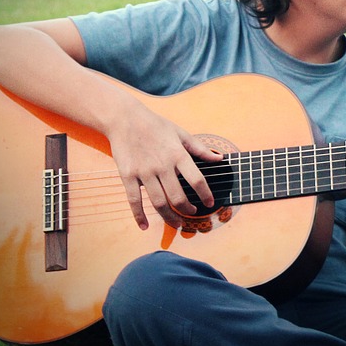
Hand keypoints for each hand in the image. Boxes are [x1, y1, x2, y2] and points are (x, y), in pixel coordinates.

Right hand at [108, 107, 220, 230]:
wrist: (125, 119)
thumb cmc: (155, 125)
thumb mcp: (180, 133)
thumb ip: (200, 149)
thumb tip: (219, 159)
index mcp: (177, 154)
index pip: (196, 180)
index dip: (205, 195)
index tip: (210, 204)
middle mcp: (162, 165)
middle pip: (178, 197)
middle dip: (187, 210)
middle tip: (192, 213)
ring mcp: (144, 172)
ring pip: (159, 203)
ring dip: (169, 217)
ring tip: (176, 223)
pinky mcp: (128, 175)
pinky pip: (134, 201)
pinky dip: (139, 216)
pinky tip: (145, 226)